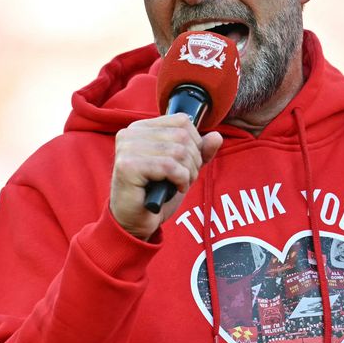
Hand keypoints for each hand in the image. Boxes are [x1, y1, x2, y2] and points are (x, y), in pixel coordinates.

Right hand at [110, 115, 223, 238]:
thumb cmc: (156, 194)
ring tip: (179, 184)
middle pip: (182, 135)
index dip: (195, 143)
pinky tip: (175, 188)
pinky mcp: (127, 166)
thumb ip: (200, 151)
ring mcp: (127, 148)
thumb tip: (217, 136)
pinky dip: (180, 179)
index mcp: (141, 127)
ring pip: (178, 151)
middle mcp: (130, 133)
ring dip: (188, 172)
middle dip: (193, 161)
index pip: (181, 120)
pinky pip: (169, 166)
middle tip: (185, 178)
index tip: (187, 164)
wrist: (135, 222)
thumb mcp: (183, 169)